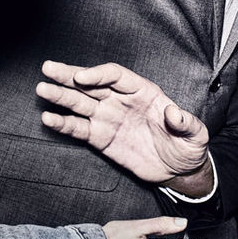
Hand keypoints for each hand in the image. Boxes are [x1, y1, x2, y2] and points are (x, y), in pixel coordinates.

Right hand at [37, 61, 210, 187]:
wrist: (179, 170)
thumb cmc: (188, 146)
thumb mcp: (195, 134)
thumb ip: (185, 122)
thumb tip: (173, 112)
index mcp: (143, 92)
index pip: (116, 76)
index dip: (98, 75)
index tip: (82, 78)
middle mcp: (122, 101)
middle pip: (92, 84)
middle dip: (70, 76)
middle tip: (49, 69)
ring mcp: (109, 118)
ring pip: (80, 103)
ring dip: (61, 97)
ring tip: (42, 90)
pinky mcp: (101, 138)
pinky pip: (79, 129)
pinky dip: (64, 124)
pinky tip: (49, 119)